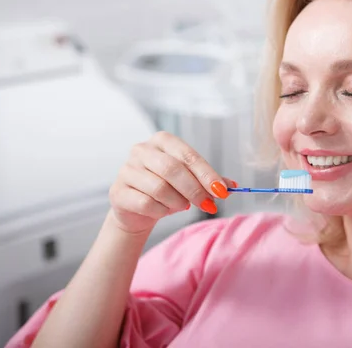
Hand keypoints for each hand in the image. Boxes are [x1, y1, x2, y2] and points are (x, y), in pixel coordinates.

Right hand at [108, 131, 235, 233]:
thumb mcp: (191, 181)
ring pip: (159, 188)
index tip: (222, 192)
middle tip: (208, 205)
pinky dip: (161, 211)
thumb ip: (210, 181)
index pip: (188, 155)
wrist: (137, 208)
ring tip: (183, 206)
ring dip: (178, 202)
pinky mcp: (118, 191)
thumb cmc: (168, 189)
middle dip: (194, 190)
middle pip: (172, 169)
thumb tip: (233, 185)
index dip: (207, 174)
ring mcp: (126, 169)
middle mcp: (142, 150)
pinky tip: (164, 211)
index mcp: (163, 141)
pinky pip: (145, 203)